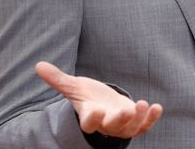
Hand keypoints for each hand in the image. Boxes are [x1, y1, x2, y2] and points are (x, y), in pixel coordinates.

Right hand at [35, 61, 162, 138]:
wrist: (103, 106)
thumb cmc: (88, 97)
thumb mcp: (75, 87)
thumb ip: (58, 79)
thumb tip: (38, 65)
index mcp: (89, 116)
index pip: (89, 123)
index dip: (92, 118)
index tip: (95, 110)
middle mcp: (106, 124)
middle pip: (112, 127)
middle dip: (120, 119)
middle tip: (126, 110)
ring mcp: (122, 126)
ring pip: (130, 128)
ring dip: (138, 118)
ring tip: (142, 103)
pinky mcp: (135, 124)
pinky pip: (144, 126)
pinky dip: (151, 119)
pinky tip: (157, 107)